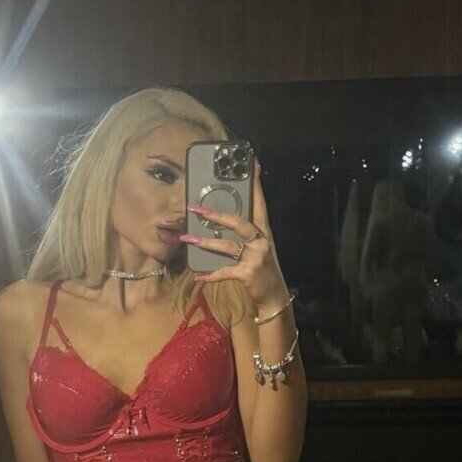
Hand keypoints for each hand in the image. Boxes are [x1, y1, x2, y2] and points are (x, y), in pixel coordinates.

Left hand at [183, 157, 288, 308]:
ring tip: (187, 238)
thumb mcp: (259, 249)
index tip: (253, 165)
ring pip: (227, 246)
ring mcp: (255, 257)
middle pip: (238, 222)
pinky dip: (210, 275)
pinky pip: (224, 272)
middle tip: (195, 209)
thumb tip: (223, 222)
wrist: (274, 297)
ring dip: (205, 243)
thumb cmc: (263, 270)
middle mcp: (261, 241)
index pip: (260, 204)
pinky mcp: (247, 274)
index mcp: (264, 232)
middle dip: (216, 215)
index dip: (257, 185)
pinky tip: (198, 277)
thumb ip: (247, 235)